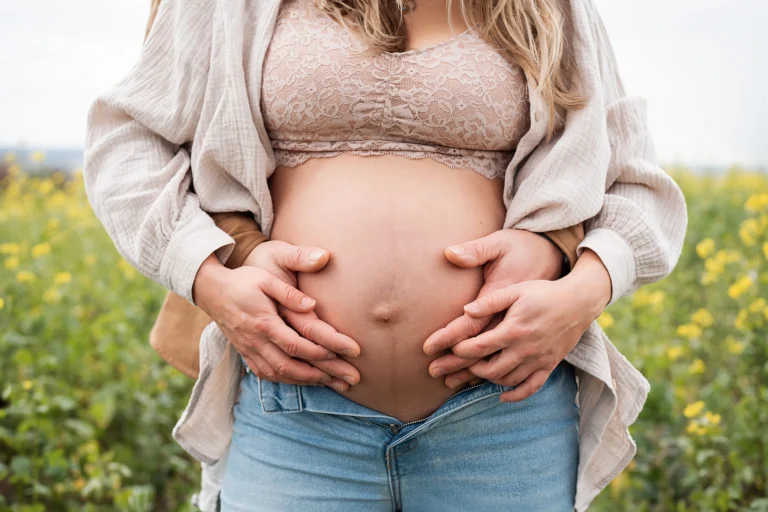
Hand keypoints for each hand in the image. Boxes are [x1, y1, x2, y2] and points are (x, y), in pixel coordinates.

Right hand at [193, 241, 360, 393]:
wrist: (211, 290)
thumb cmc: (243, 281)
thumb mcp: (266, 279)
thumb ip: (289, 292)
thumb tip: (312, 304)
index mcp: (264, 323)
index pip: (296, 345)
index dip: (322, 352)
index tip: (346, 353)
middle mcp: (256, 341)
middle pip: (291, 366)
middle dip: (321, 375)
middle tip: (348, 380)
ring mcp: (249, 350)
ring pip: (279, 374)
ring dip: (306, 381)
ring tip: (332, 383)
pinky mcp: (245, 353)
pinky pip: (266, 374)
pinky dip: (287, 380)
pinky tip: (303, 380)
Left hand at [422, 229, 562, 387]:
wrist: (578, 302)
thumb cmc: (543, 292)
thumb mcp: (516, 290)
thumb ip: (490, 301)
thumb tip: (465, 310)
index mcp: (514, 329)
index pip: (480, 347)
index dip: (460, 351)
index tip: (446, 349)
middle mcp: (525, 349)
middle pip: (489, 369)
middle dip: (465, 371)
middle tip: (446, 371)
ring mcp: (538, 360)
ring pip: (506, 380)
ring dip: (486, 381)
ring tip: (468, 377)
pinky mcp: (548, 366)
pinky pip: (531, 388)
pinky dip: (515, 395)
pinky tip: (500, 396)